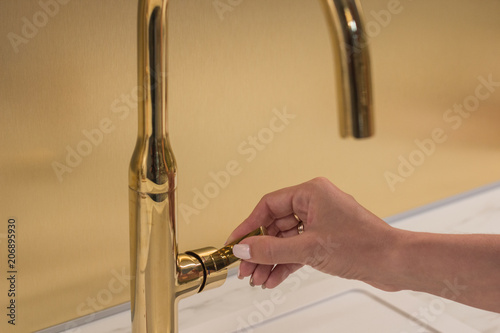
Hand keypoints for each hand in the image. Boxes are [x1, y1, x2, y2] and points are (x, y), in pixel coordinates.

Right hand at [226, 177, 400, 289]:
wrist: (395, 263)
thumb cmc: (364, 246)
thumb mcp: (309, 249)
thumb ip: (272, 249)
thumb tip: (245, 249)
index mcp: (311, 192)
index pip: (269, 205)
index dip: (249, 226)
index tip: (235, 242)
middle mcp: (316, 203)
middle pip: (276, 224)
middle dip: (260, 249)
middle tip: (246, 268)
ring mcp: (322, 222)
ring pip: (286, 240)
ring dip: (271, 260)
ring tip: (258, 278)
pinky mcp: (327, 239)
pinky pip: (299, 249)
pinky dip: (286, 263)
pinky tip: (274, 279)